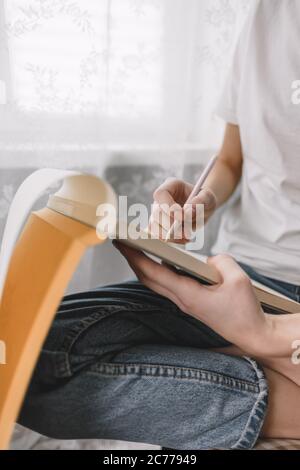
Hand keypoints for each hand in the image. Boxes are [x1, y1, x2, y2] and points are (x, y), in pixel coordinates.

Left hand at [114, 242, 270, 354]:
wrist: (253, 335)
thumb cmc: (245, 310)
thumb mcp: (238, 278)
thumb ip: (220, 260)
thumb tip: (207, 260)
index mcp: (188, 295)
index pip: (154, 272)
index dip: (135, 256)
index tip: (121, 242)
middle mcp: (181, 300)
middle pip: (148, 279)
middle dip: (132, 259)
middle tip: (121, 241)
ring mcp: (185, 303)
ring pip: (157, 283)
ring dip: (144, 266)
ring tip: (137, 247)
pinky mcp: (191, 303)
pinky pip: (169, 285)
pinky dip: (160, 271)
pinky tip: (162, 261)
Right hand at [149, 178, 216, 242]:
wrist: (203, 208)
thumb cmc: (205, 200)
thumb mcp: (208, 198)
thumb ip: (201, 201)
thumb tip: (189, 209)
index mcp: (171, 186)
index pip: (161, 194)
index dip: (168, 206)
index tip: (181, 218)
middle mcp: (161, 199)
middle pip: (156, 212)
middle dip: (171, 225)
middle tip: (186, 232)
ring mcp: (157, 212)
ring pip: (155, 225)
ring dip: (170, 235)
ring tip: (187, 237)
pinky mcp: (159, 225)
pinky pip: (158, 235)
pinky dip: (171, 240)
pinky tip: (183, 239)